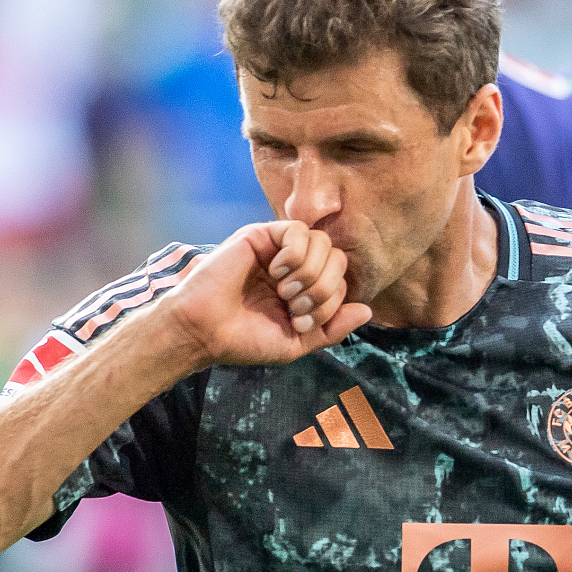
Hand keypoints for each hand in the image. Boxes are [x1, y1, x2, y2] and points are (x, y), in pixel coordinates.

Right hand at [159, 222, 370, 368]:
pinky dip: (295, 253)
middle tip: (295, 306)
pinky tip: (277, 271)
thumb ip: (332, 329)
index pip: (341, 282)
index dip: (330, 303)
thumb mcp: (296, 342)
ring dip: (310, 272)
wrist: (204, 332)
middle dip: (324, 288)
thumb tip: (367, 310)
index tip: (301, 323)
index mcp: (304, 289)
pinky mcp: (260, 235)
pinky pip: (298, 229)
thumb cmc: (244, 340)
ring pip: (322, 242)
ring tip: (284, 291)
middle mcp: (294, 266)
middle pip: (337, 259)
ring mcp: (278, 249)